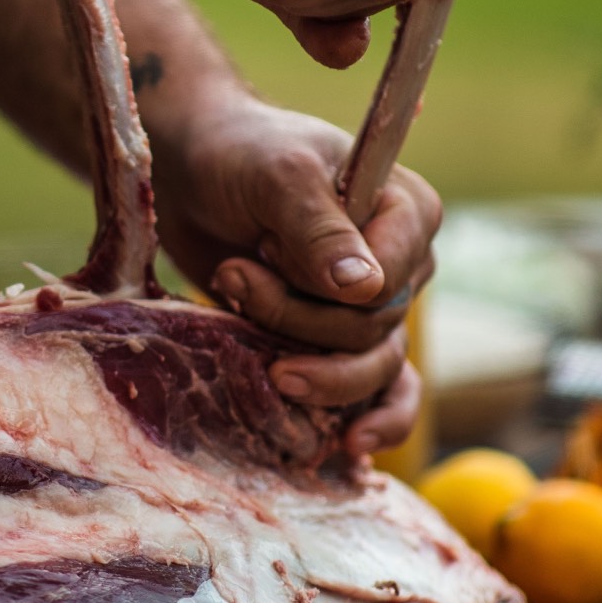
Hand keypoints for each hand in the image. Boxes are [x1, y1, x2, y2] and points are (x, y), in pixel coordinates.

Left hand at [149, 91, 440, 459]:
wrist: (192, 168)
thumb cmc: (239, 154)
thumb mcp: (277, 176)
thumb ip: (320, 229)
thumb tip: (366, 291)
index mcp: (409, 212)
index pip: (388, 286)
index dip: (323, 290)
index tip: (266, 253)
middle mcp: (404, 264)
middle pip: (370, 333)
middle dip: (295, 321)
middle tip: (233, 279)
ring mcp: (373, 308)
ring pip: (367, 370)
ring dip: (307, 367)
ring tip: (257, 348)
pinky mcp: (336, 340)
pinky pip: (377, 396)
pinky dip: (367, 422)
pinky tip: (348, 448)